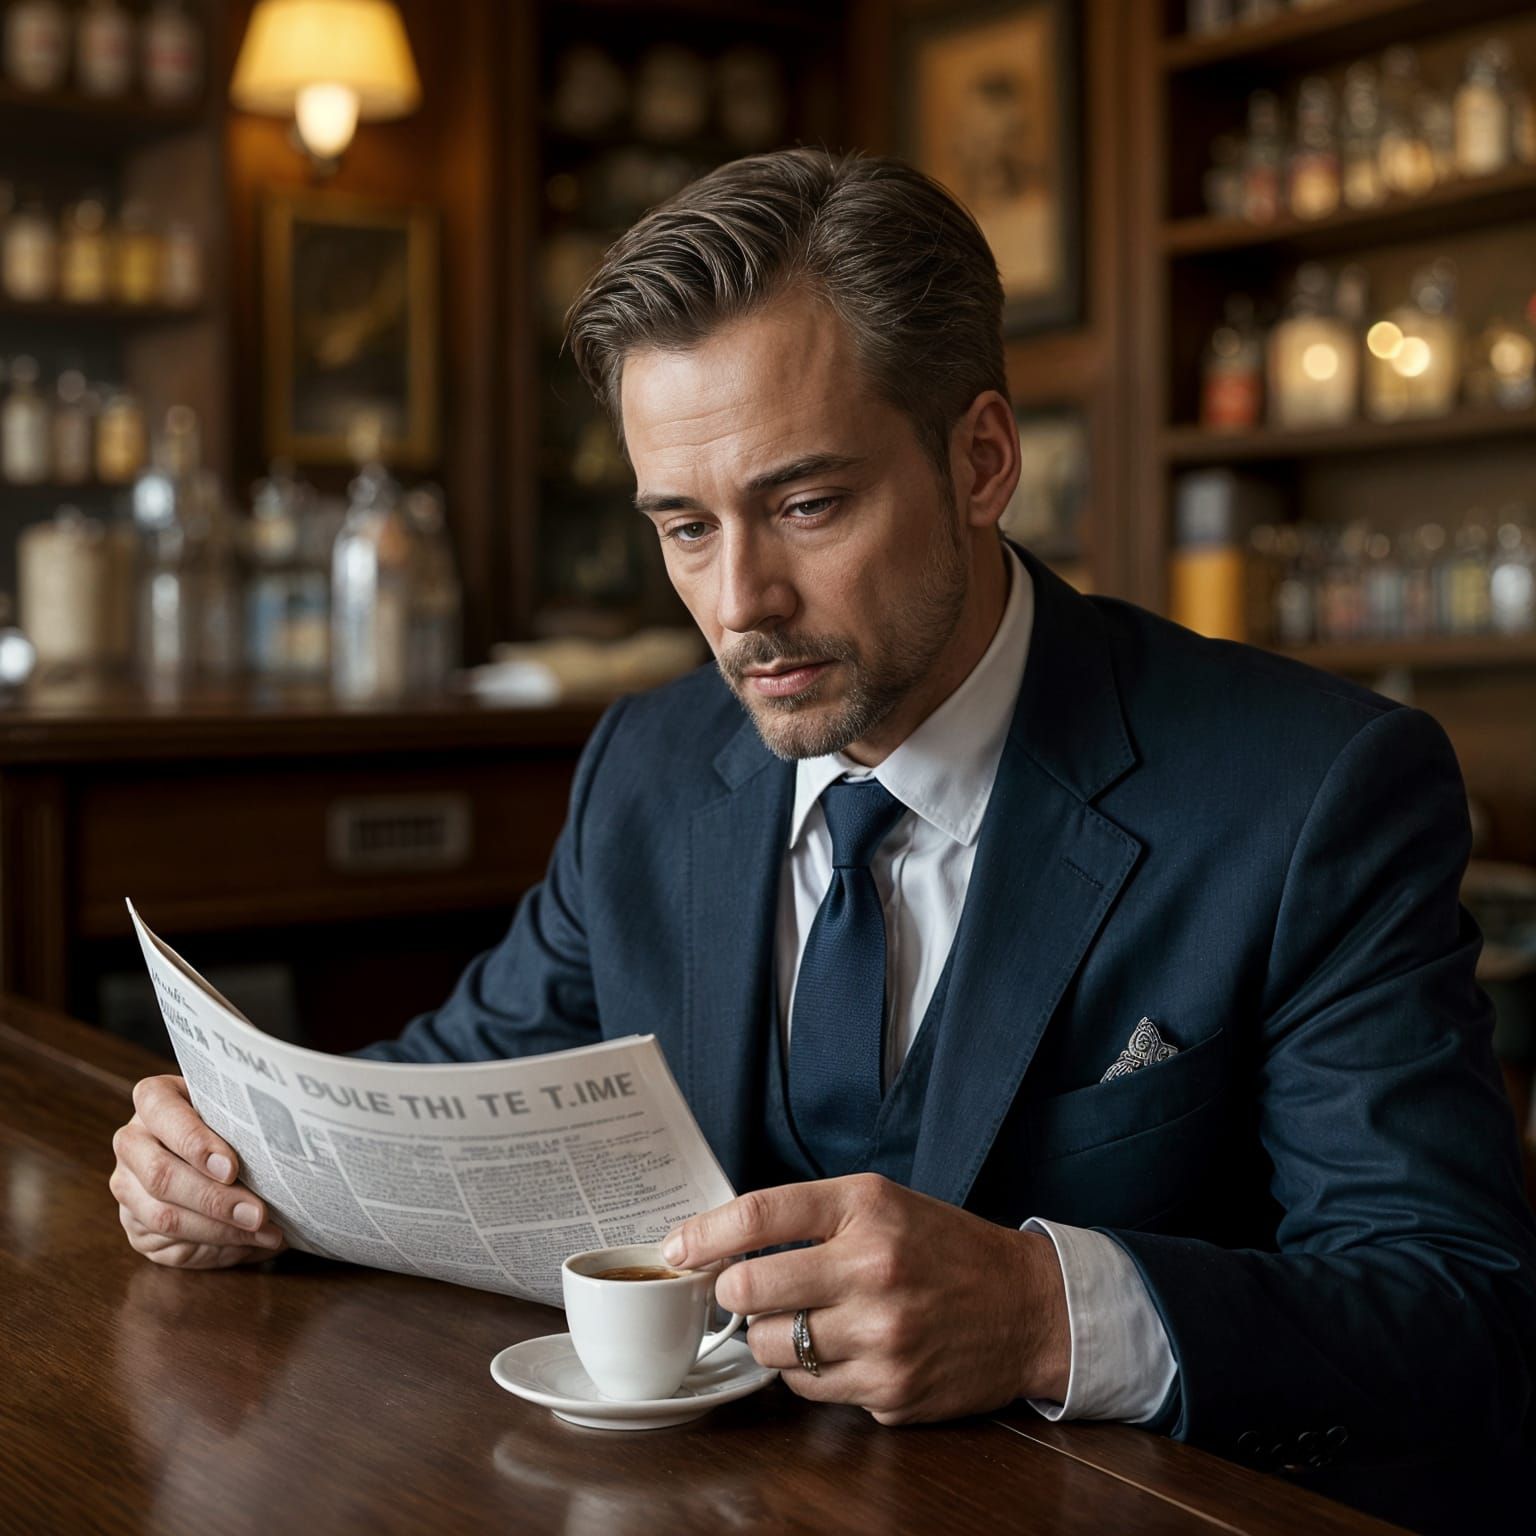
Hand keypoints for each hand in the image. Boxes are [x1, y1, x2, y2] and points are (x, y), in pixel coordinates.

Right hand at [110, 1075, 286, 1268]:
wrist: (215, 1150)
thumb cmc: (233, 1123)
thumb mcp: (234, 1110)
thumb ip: (241, 1120)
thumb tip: (280, 1148)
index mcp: (152, 1100)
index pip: (161, 1112)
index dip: (194, 1142)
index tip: (232, 1167)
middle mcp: (131, 1142)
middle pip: (161, 1175)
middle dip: (215, 1199)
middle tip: (258, 1213)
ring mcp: (127, 1187)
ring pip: (164, 1217)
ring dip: (219, 1230)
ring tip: (264, 1231)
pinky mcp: (135, 1227)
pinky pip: (169, 1246)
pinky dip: (214, 1248)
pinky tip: (246, 1243)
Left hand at [661, 1173, 1068, 1424]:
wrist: (1027, 1306)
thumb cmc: (944, 1248)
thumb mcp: (882, 1204)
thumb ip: (808, 1215)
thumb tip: (722, 1242)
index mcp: (867, 1208)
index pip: (761, 1214)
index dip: (705, 1233)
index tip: (678, 1247)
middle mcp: (873, 1268)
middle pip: (751, 1288)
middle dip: (731, 1292)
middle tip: (739, 1290)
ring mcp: (882, 1336)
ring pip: (771, 1347)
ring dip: (768, 1335)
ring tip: (798, 1318)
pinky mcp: (889, 1392)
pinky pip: (808, 1387)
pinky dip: (807, 1370)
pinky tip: (836, 1348)